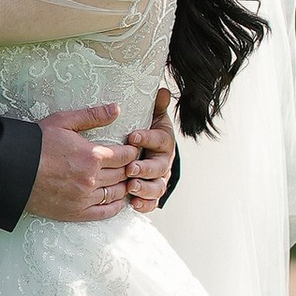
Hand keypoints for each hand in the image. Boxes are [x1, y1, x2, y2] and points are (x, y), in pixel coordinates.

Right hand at [26, 104, 129, 223]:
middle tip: (130, 164)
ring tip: (123, 180)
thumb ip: (93, 115)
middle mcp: (92, 178)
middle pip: (123, 174)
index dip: (132, 151)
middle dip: (129, 168)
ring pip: (116, 193)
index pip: (126, 156)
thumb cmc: (36, 142)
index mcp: (92, 155)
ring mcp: (84, 198)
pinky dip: (114, 207)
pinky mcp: (75, 213)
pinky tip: (117, 201)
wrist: (12, 168)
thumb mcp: (64, 121)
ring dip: (123, 186)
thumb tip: (117, 108)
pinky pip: (104, 212)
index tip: (131, 149)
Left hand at [124, 84, 175, 212]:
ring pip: (158, 187)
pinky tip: (134, 204)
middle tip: (131, 168)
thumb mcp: (151, 116)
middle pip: (159, 167)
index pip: (159, 139)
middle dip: (145, 168)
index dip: (147, 138)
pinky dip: (145, 204)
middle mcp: (164, 161)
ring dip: (145, 188)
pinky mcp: (152, 193)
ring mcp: (159, 179)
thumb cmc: (144, 131)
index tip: (132, 137)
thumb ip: (156, 106)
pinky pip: (152, 202)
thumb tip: (162, 91)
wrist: (148, 150)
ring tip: (132, 187)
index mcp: (164, 141)